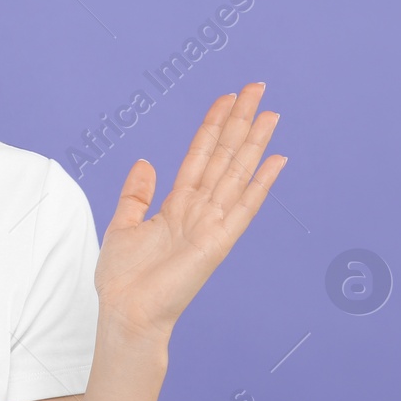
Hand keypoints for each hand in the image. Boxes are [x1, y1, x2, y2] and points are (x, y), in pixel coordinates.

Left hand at [94, 81, 286, 342]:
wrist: (127, 312)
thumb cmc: (124, 279)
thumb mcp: (123, 225)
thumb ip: (136, 194)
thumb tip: (145, 161)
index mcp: (177, 205)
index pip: (200, 155)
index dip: (213, 125)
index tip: (228, 97)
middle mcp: (200, 210)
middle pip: (224, 156)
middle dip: (240, 121)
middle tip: (257, 88)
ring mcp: (212, 224)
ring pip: (236, 173)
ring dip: (254, 142)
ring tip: (271, 112)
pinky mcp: (218, 242)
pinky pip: (244, 207)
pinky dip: (261, 183)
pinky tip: (277, 160)